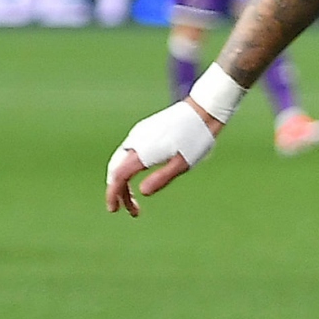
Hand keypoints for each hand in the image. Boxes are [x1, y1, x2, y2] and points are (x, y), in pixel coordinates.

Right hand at [105, 98, 222, 216]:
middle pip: (116, 170)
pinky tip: (137, 175)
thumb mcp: (183, 163)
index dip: (113, 194)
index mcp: (143, 152)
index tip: (114, 210)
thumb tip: (141, 193)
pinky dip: (127, 167)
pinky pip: (127, 151)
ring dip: (123, 180)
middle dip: (119, 191)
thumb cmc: (197, 138)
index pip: (118, 176)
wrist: (204, 109)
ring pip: (120, 160)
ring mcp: (139, 133)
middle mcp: (136, 141)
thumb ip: (162, 178)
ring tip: (134, 198)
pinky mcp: (145, 129)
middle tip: (132, 210)